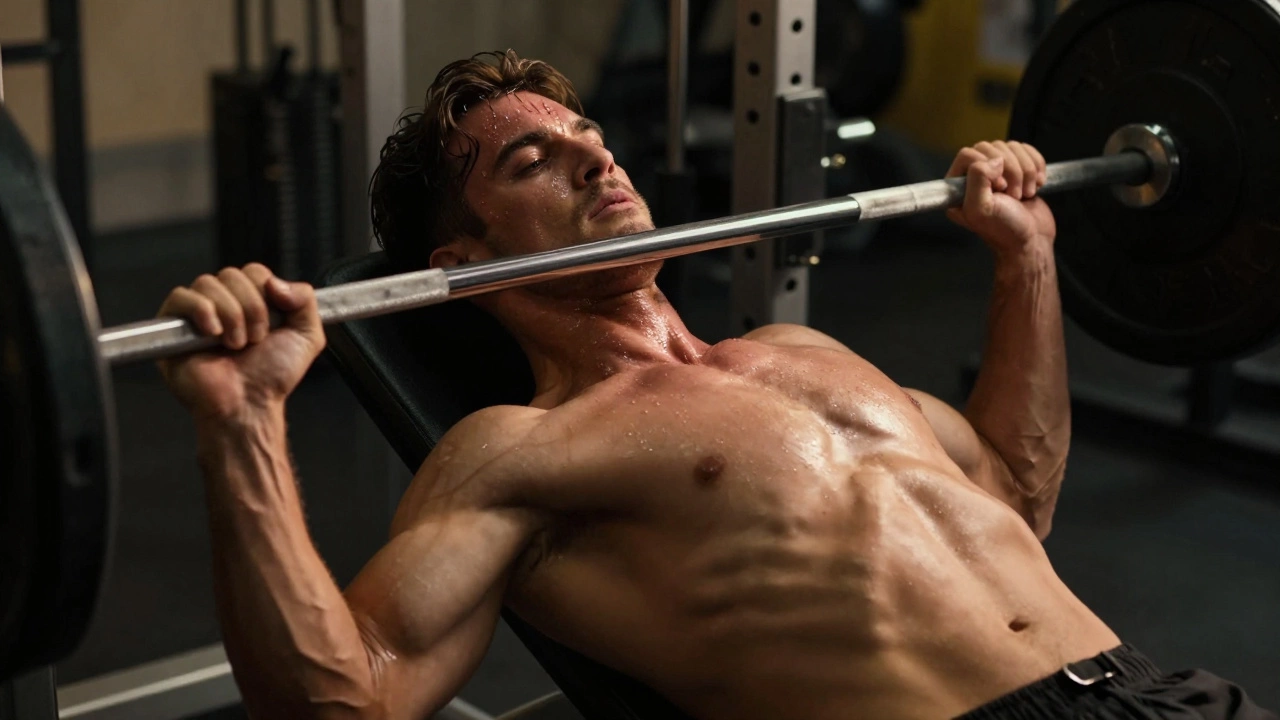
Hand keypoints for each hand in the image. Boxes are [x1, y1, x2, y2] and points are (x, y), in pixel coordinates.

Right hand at [157, 264, 324, 422]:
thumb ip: (305, 299)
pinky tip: (212, 334)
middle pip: (231, 274)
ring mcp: (197, 314)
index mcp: (251, 302)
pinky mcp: (172, 327)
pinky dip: (201, 311)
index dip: (265, 291)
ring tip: (235, 344)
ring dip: (230, 315)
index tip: (272, 322)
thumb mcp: (307, 335)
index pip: (254, 271)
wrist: (249, 404)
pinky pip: (180, 296)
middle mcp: (223, 304)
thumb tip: (275, 281)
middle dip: (251, 307)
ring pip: (208, 283)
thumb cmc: (273, 377)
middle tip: (255, 339)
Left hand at [946, 141, 1055, 256]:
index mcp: (957, 187)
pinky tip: (1036, 185)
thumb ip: (977, 179)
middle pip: (991, 147)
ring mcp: (996, 172)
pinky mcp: (1017, 170)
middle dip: (1010, 169)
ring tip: (1025, 193)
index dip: (986, 166)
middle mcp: (974, 177)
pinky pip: (1026, 150)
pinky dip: (1036, 165)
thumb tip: (994, 160)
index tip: (999, 189)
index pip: (968, 154)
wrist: (1032, 241)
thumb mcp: (981, 209)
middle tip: (1014, 195)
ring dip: (1025, 170)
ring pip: (1011, 147)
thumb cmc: (1004, 230)